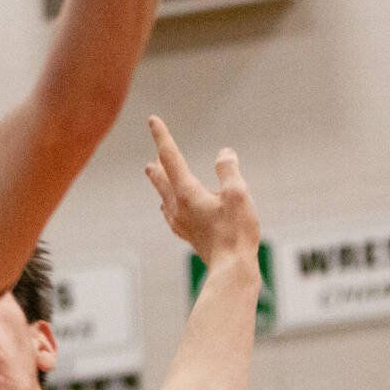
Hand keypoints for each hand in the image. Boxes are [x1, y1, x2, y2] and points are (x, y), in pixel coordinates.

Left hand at [144, 116, 258, 269]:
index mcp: (187, 192)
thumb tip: (224, 153)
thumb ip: (229, 170)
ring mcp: (181, 222)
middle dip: (158, 162)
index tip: (152, 120)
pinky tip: (167, 209)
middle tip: (151, 151)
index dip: (162, 136)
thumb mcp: (238, 195)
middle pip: (162, 177)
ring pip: (164, 195)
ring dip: (159, 181)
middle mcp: (178, 206)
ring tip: (154, 173)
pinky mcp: (188, 235)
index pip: (171, 157)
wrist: (231, 270)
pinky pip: (171, 213)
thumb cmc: (237, 232)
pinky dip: (167, 202)